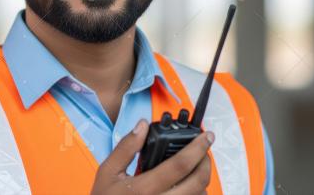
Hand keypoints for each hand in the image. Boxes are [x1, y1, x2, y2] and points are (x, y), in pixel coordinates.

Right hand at [90, 119, 213, 194]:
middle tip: (205, 151)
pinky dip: (196, 193)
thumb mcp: (107, 172)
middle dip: (206, 162)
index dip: (197, 148)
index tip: (206, 136)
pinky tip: (188, 185)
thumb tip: (142, 126)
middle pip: (197, 182)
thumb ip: (126, 148)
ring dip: (202, 180)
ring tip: (196, 167)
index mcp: (143, 188)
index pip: (179, 165)